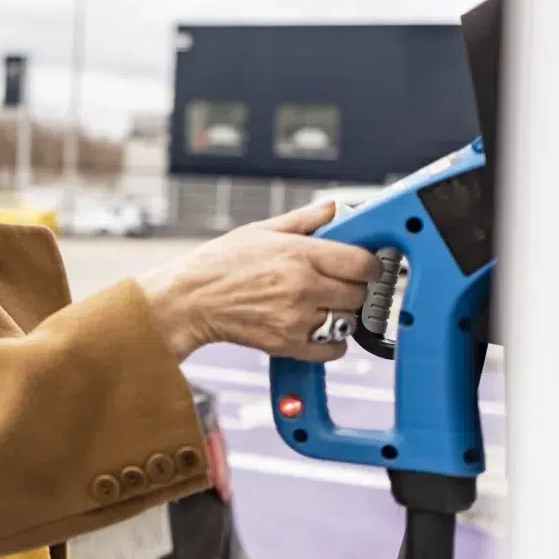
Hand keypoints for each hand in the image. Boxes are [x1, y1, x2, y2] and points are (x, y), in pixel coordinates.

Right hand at [135, 201, 383, 362]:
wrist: (190, 300)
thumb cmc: (220, 264)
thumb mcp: (261, 230)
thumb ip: (304, 220)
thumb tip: (333, 209)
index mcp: (300, 254)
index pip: (362, 263)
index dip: (369, 265)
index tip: (364, 266)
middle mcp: (303, 286)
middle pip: (359, 293)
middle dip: (353, 289)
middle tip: (337, 285)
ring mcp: (297, 318)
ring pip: (348, 321)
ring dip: (342, 315)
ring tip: (320, 306)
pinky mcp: (289, 345)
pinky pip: (334, 350)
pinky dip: (331, 343)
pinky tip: (315, 328)